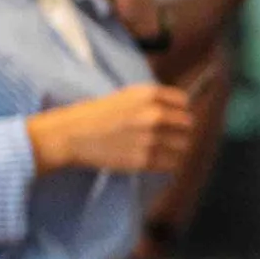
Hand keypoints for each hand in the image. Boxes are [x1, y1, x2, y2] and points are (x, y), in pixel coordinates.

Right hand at [26, 84, 195, 177]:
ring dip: (176, 147)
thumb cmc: (95, 114)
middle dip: (179, 129)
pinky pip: (172, 164)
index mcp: (148, 95)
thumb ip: (153, 100)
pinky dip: (168, 162)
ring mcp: (151, 139)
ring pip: (184, 146)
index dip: (179, 109)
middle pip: (188, 124)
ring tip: (161, 148)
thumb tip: (180, 109)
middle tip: (168, 134)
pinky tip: (156, 159)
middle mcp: (153, 115)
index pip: (183, 101)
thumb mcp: (125, 96)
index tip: (172, 116)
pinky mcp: (145, 160)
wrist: (71, 135)